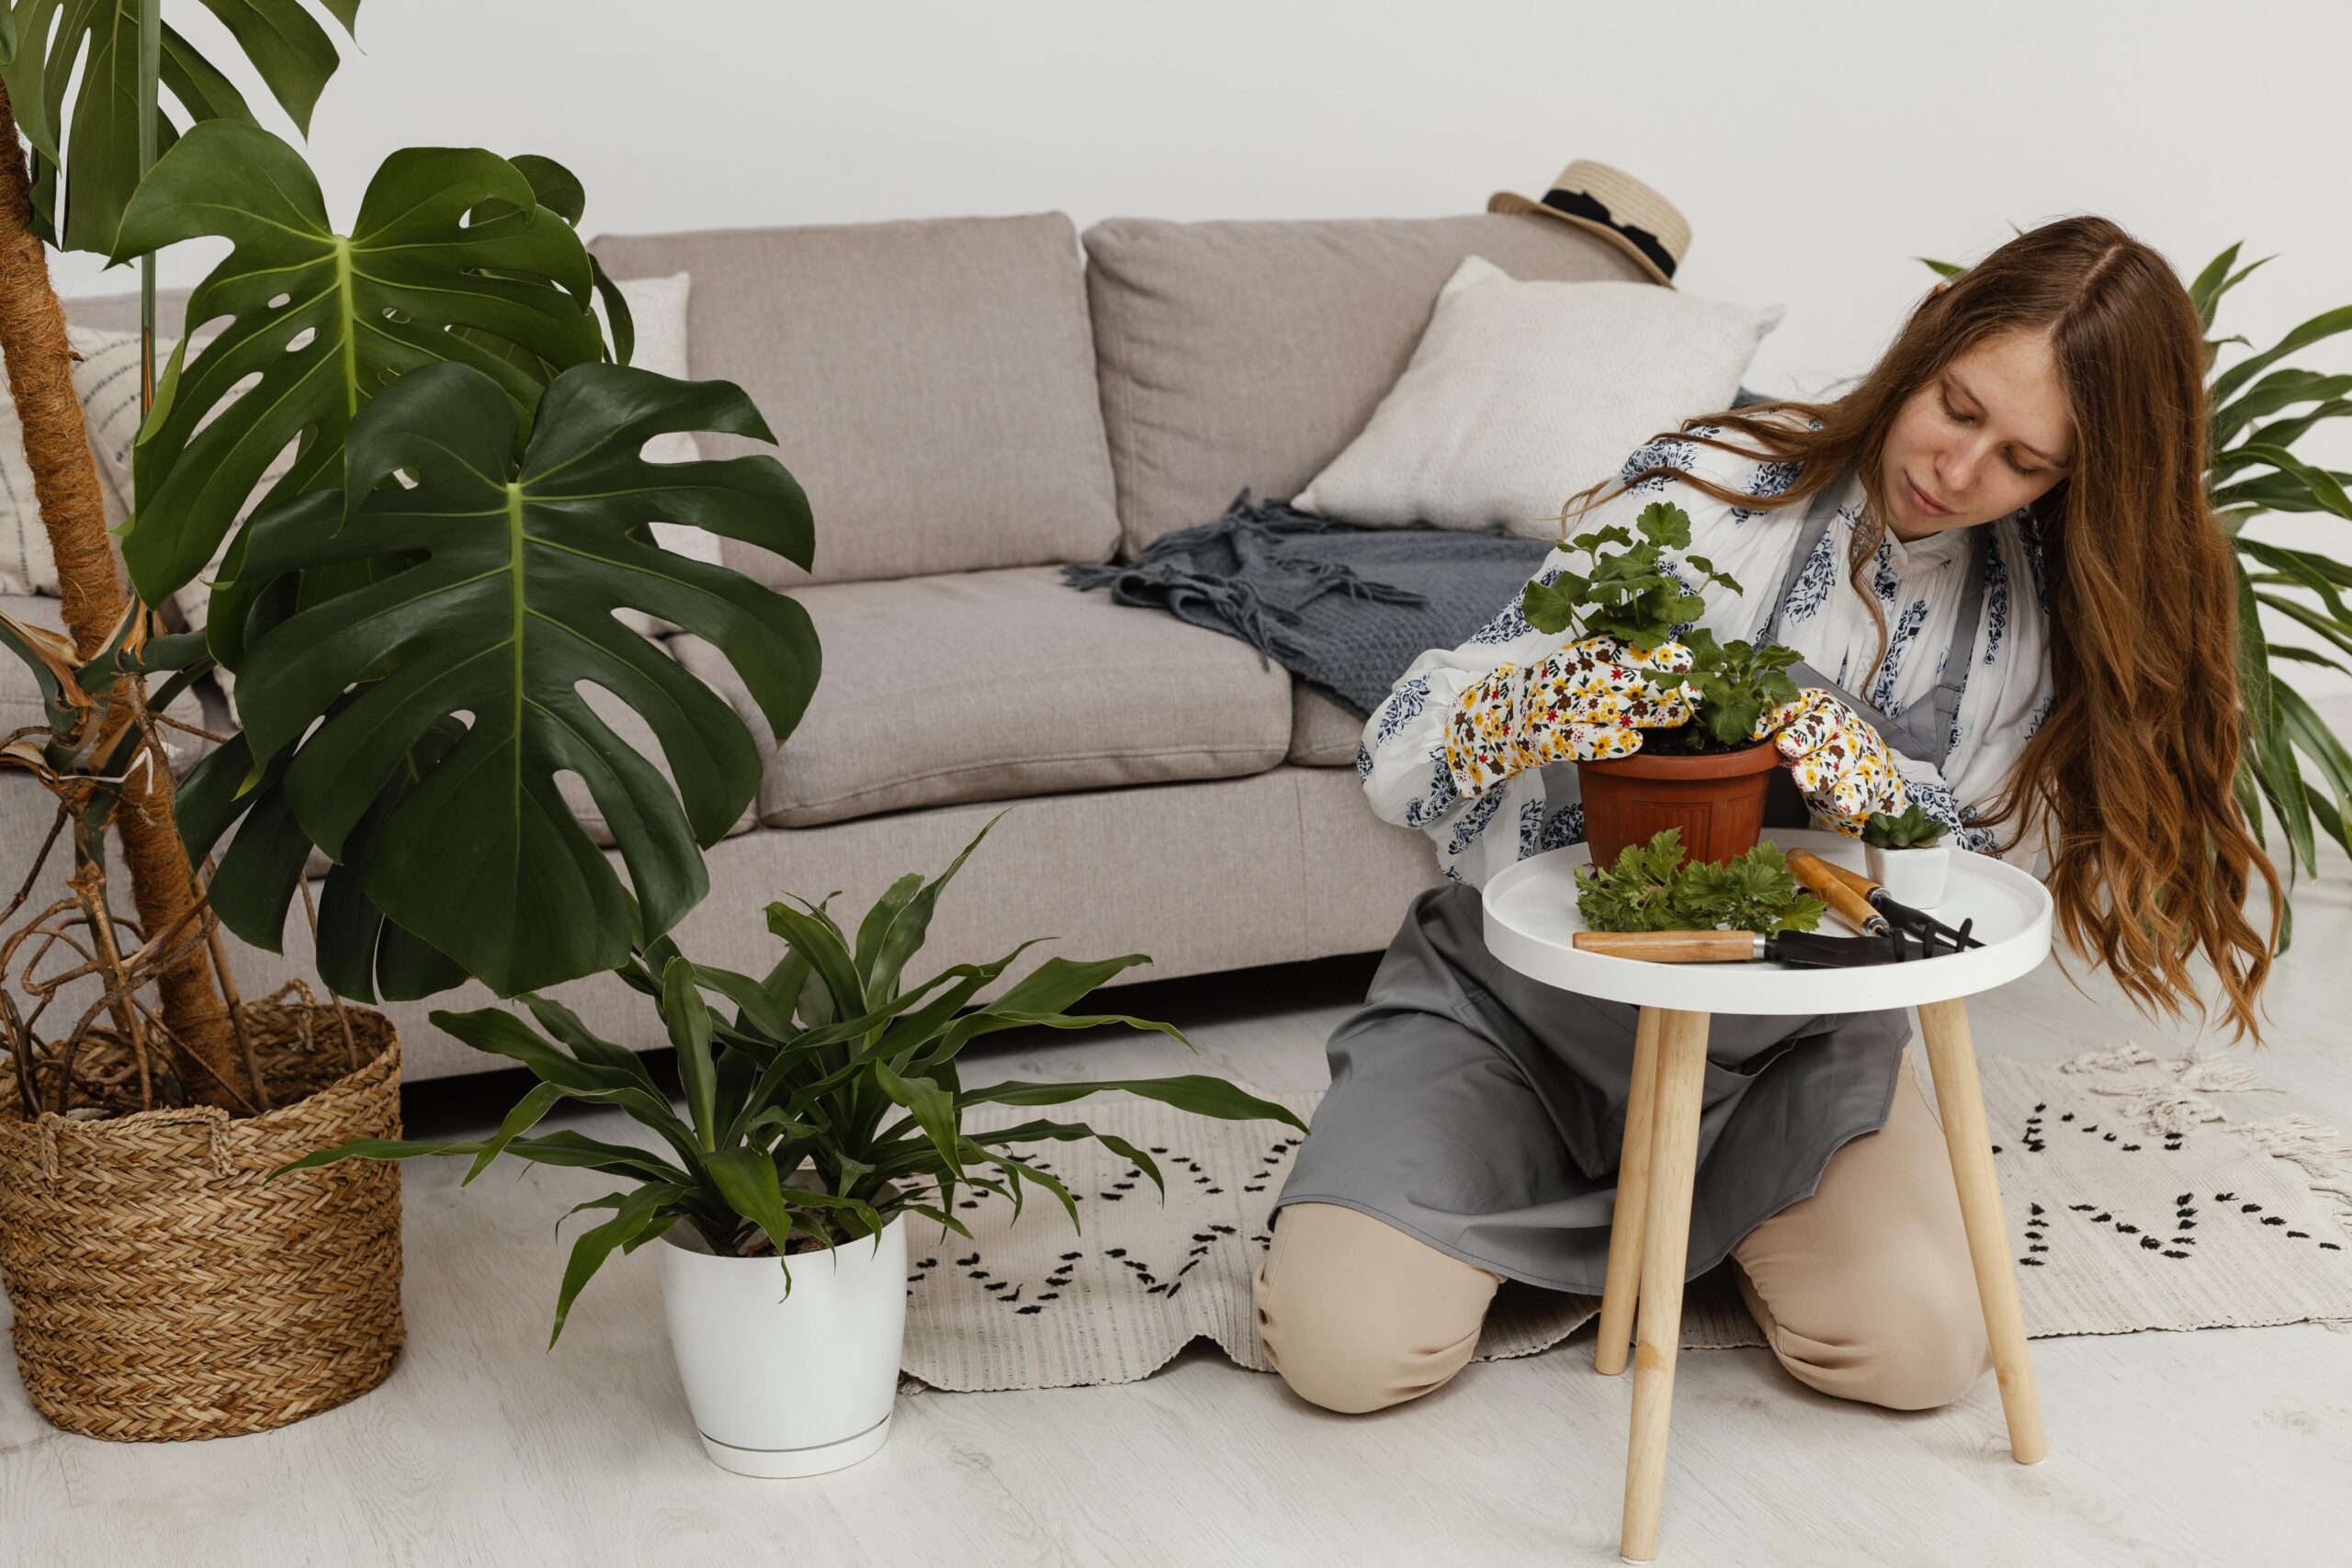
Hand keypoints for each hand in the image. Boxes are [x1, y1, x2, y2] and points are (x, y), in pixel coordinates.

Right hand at [1444, 636, 1695, 796]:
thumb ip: (1609, 660)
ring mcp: (1553, 712)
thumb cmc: (1547, 696)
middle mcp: (1563, 682)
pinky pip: (1580, 742)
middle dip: (1661, 684)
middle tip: (1697, 689)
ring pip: (1607, 709)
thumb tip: (1667, 657)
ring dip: (1648, 712)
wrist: (1494, 723)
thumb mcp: (1572, 668)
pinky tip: (1636, 743)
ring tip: (1683, 714)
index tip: (1686, 658)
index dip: (1652, 654)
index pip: (1617, 651)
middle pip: (1619, 680)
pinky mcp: (1545, 741)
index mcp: (1570, 659)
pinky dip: (1608, 742)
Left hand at [1769, 689, 1910, 835]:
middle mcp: (1843, 722)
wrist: (1864, 769)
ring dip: (1823, 768)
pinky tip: (1845, 805)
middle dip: (1805, 734)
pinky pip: (1866, 783)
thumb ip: (1776, 733)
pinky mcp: (1872, 773)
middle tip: (1785, 746)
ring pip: (1844, 755)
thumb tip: (1744, 739)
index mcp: (1821, 706)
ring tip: (1803, 780)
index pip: (1801, 701)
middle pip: (1827, 723)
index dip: (1780, 712)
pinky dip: (1855, 795)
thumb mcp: (1798, 735)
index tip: (1758, 729)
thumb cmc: (1821, 748)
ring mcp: (1861, 747)